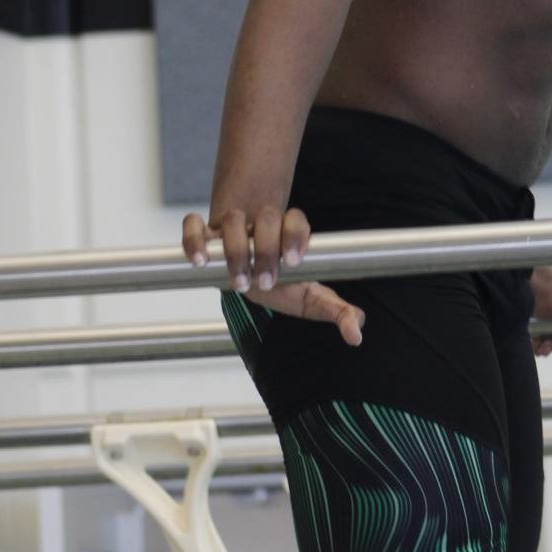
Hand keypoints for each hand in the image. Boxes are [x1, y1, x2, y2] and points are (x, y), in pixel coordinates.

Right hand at [182, 207, 364, 345]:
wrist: (250, 276)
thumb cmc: (285, 286)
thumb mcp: (311, 300)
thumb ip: (337, 312)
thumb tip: (357, 334)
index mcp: (288, 234)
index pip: (296, 220)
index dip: (296, 235)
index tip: (294, 262)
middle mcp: (261, 225)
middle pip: (266, 218)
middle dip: (265, 248)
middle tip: (265, 281)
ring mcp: (232, 227)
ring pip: (233, 221)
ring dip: (234, 249)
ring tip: (238, 281)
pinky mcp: (205, 235)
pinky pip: (194, 226)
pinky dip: (194, 240)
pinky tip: (199, 263)